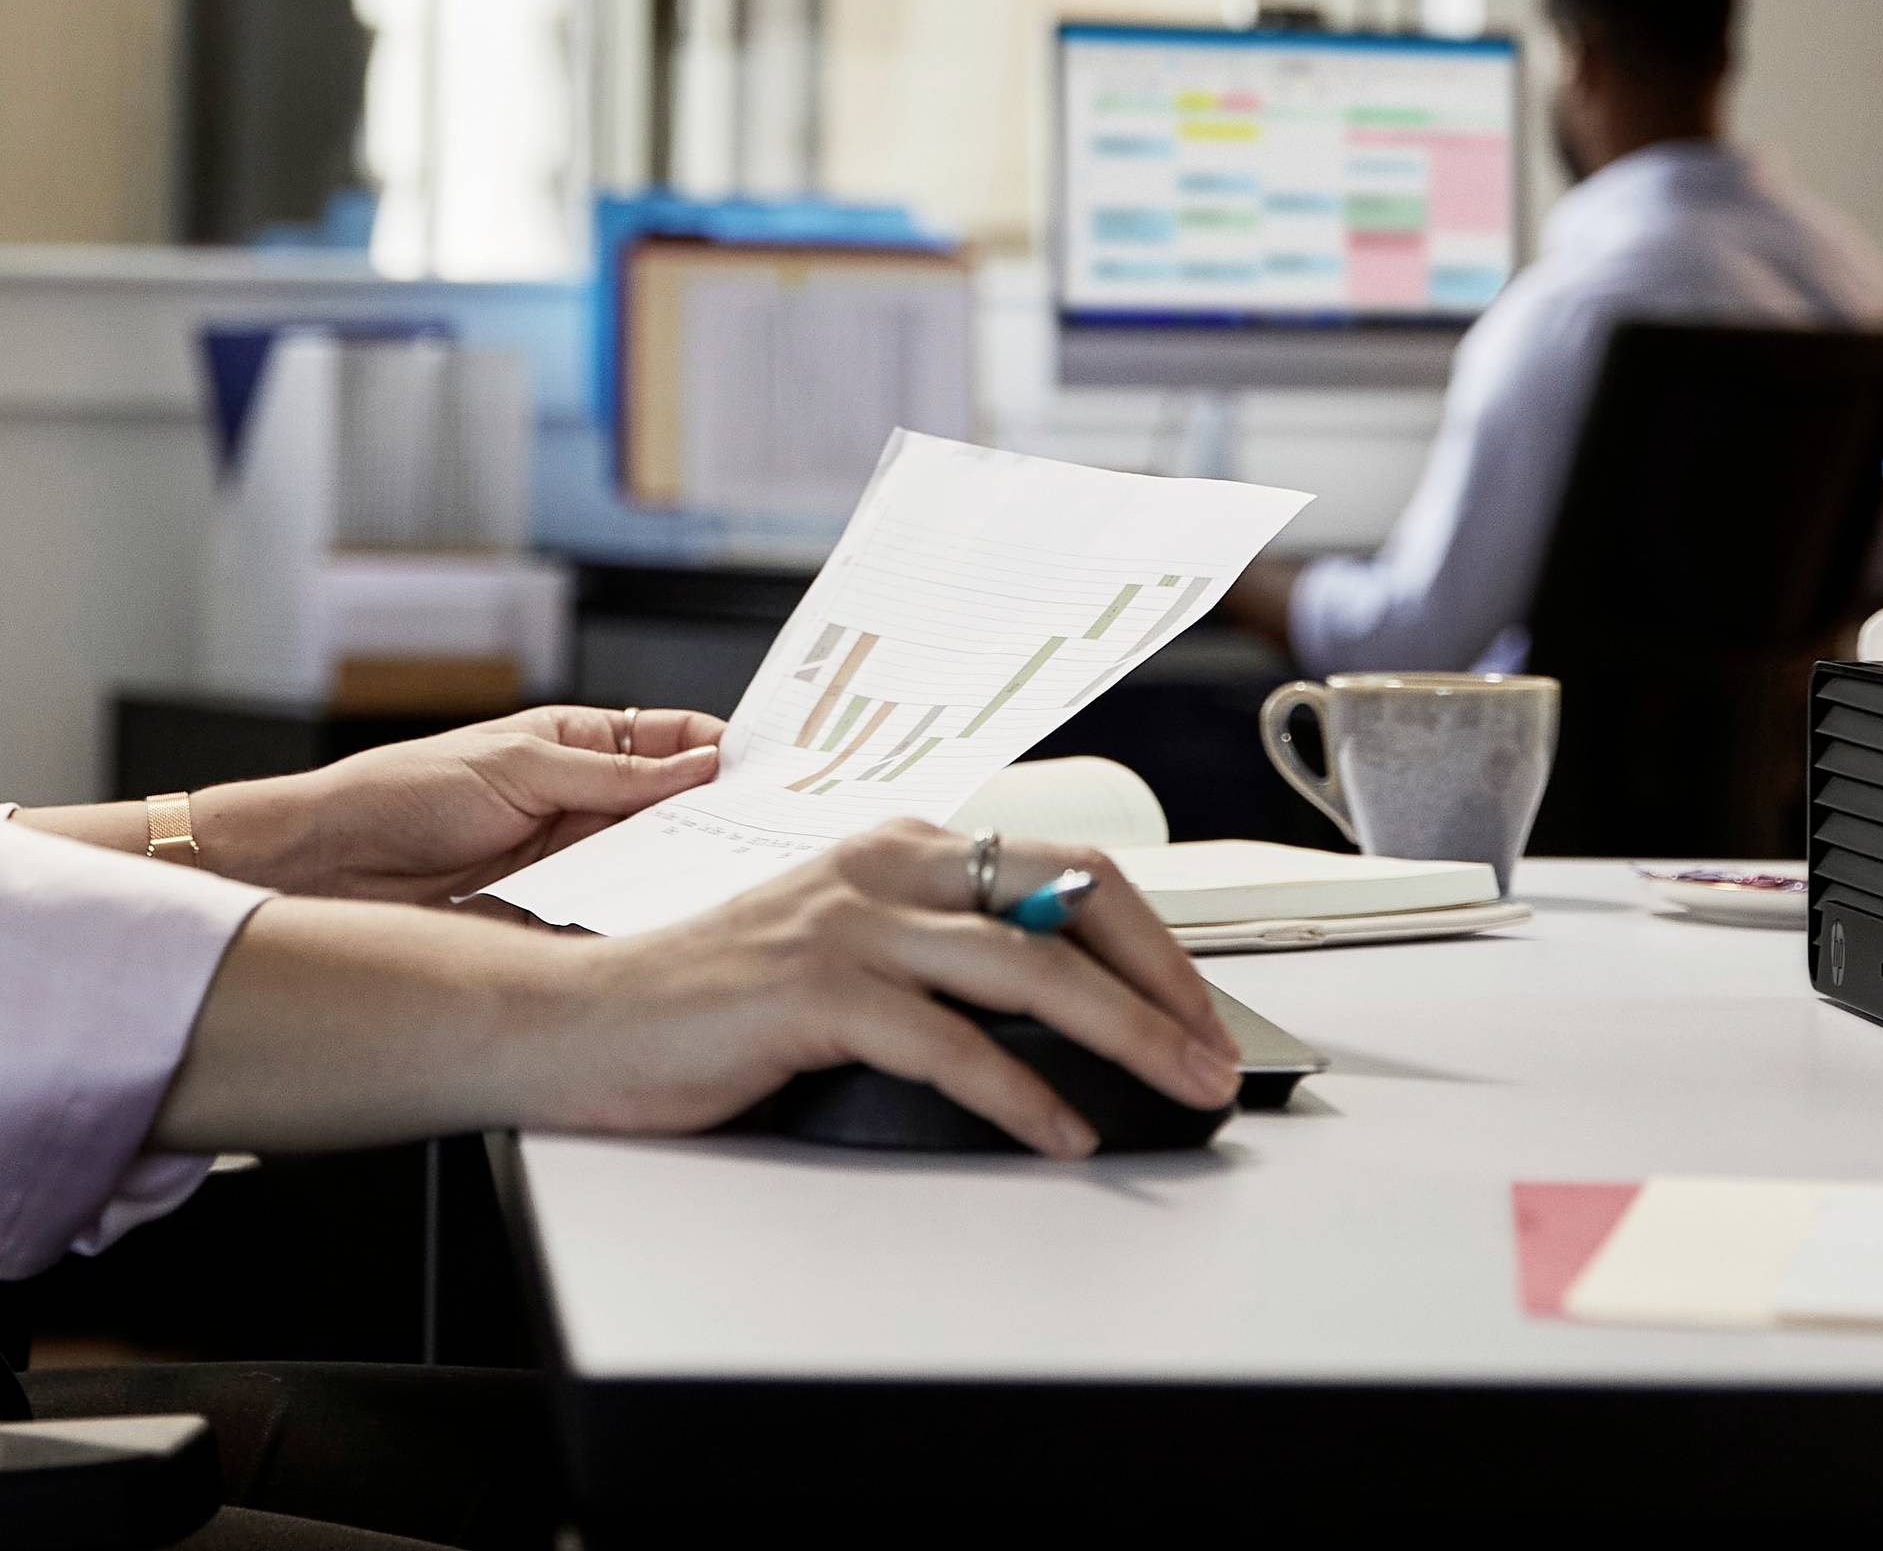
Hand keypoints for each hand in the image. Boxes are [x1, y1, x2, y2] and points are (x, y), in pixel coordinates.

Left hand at [200, 707, 723, 902]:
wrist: (323, 868)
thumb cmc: (400, 793)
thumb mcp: (518, 766)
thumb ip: (611, 774)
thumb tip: (697, 764)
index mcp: (579, 746)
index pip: (673, 739)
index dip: (722, 748)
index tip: (773, 764)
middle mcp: (582, 804)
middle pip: (674, 808)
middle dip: (719, 814)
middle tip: (769, 828)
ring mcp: (568, 862)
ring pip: (650, 864)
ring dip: (683, 870)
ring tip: (729, 877)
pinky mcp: (548, 916)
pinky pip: (609, 914)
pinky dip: (638, 917)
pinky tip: (666, 921)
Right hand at [549, 824, 1240, 1156]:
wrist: (572, 1021)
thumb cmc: (708, 1003)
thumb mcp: (844, 950)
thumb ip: (934, 953)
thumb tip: (1057, 1002)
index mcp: (904, 846)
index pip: (1067, 866)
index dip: (1148, 934)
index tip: (1197, 1000)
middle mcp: (888, 865)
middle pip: (1070, 900)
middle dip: (1163, 977)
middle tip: (1215, 1047)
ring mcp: (854, 923)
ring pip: (1029, 965)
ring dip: (1124, 1031)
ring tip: (1178, 1083)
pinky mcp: (816, 991)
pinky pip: (950, 1043)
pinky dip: (1022, 1092)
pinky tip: (1064, 1130)